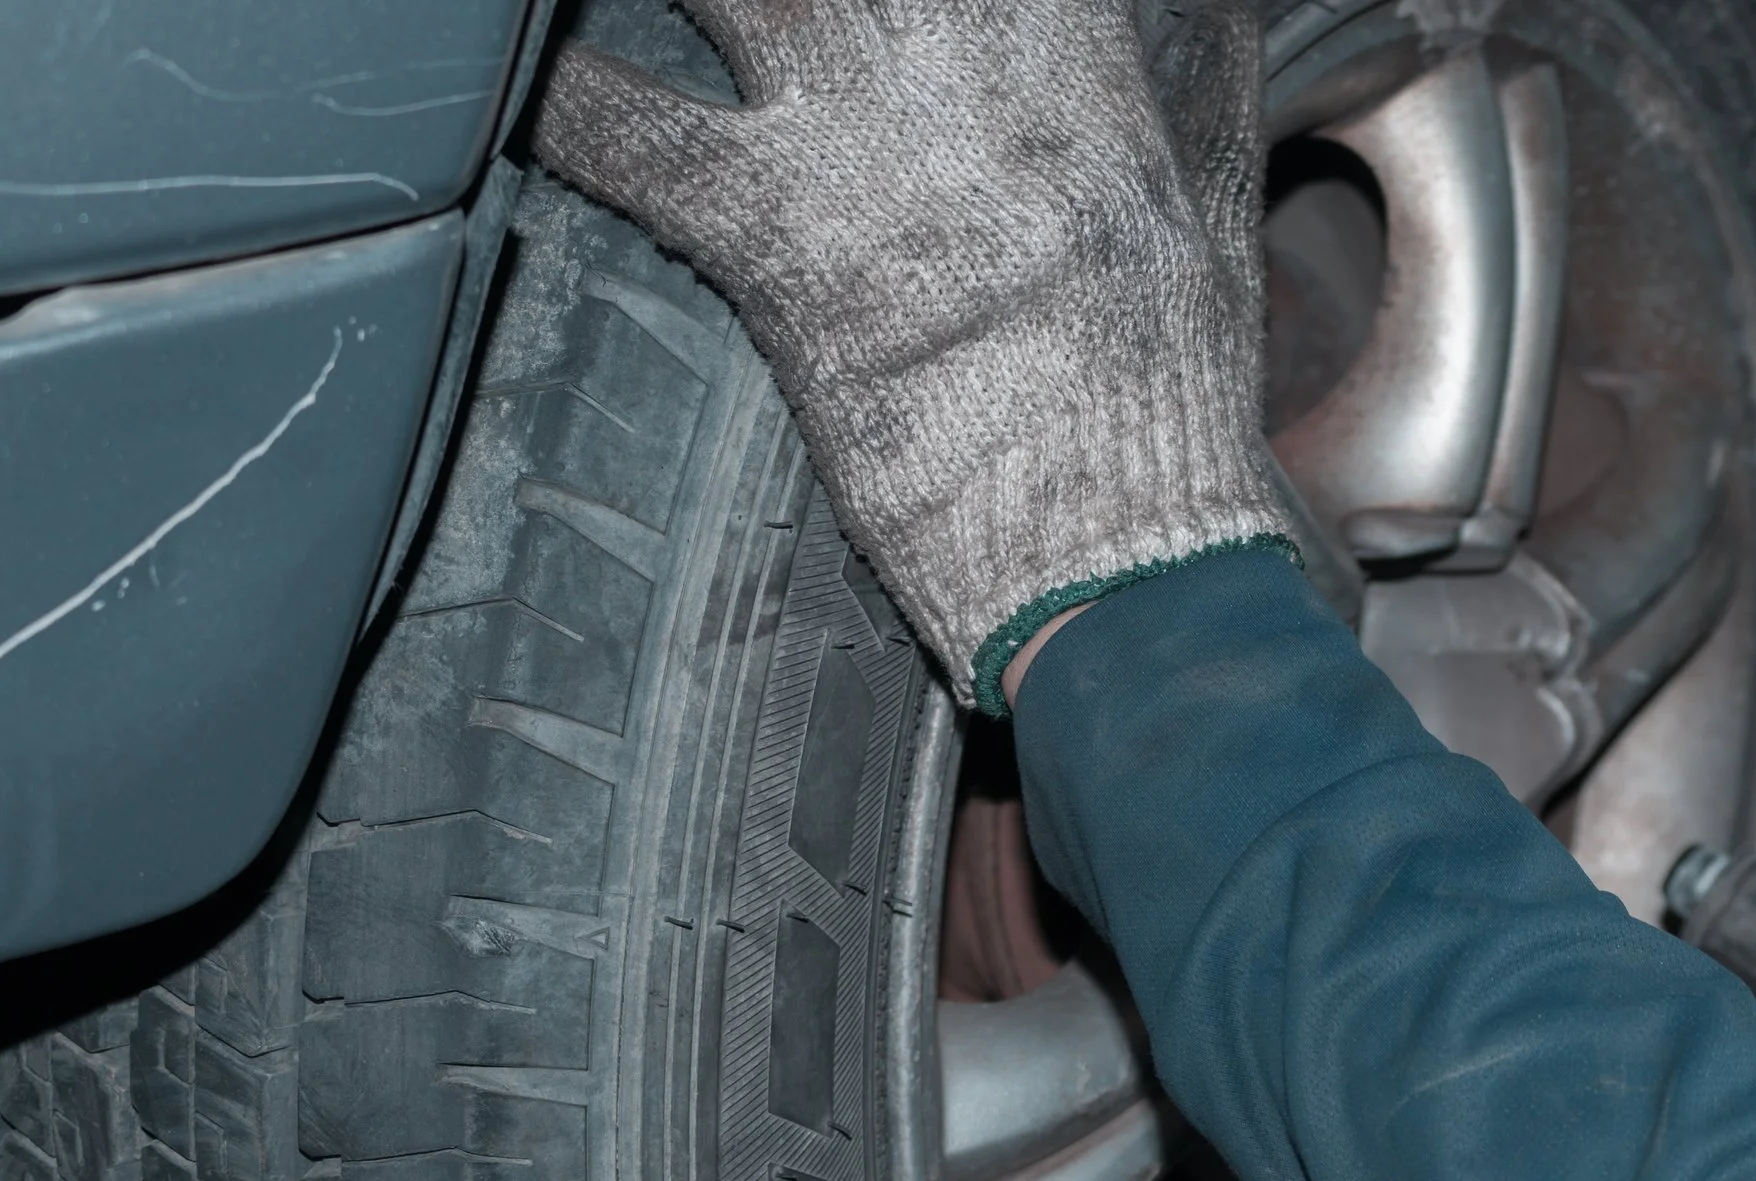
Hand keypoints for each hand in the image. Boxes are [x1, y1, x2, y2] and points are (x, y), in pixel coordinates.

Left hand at [532, 0, 1289, 714]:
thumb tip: (1221, 11)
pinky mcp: (772, 239)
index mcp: (1074, 56)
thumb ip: (1205, 98)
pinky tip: (534, 78)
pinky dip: (566, 102)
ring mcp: (855, 144)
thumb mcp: (1212, 227)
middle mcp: (954, 67)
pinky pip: (626, 136)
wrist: (1110, 551)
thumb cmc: (1165, 408)